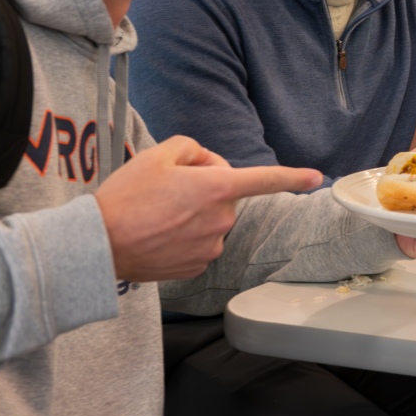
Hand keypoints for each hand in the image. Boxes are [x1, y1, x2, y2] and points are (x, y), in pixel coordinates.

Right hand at [96, 135, 323, 281]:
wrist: (98, 246)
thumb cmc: (126, 197)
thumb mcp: (157, 154)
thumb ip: (192, 148)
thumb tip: (206, 164)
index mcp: (217, 189)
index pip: (264, 180)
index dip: (293, 177)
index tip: (317, 178)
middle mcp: (221, 220)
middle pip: (224, 195)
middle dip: (205, 187)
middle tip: (166, 189)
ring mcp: (210, 247)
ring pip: (211, 220)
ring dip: (193, 214)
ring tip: (156, 214)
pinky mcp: (197, 267)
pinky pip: (199, 243)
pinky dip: (184, 237)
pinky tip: (158, 235)